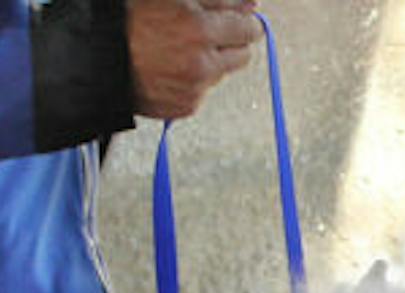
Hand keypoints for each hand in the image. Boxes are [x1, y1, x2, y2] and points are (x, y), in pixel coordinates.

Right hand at [127, 0, 262, 120]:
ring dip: (210, 61)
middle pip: (243, 54)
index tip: (238, 20)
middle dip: (230, 42)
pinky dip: (192, 80)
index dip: (243, 21)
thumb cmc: (123, 21)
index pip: (248, 28)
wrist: (90, 58)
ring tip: (176, 50)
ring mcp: (195, 87)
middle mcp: (201, 62)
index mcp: (198, 28)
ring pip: (221, 73)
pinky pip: (202, 91)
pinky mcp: (186, 106)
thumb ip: (215, 1)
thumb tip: (250, 4)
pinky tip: (167, 69)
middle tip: (205, 33)